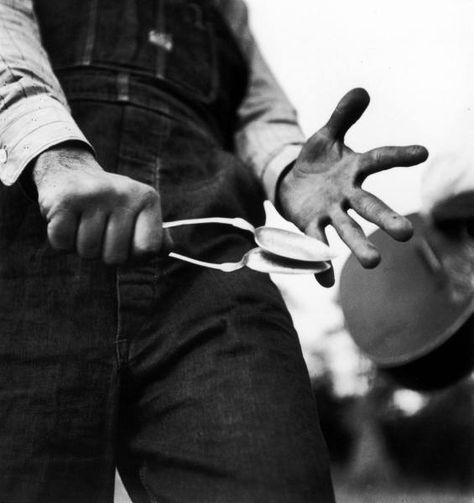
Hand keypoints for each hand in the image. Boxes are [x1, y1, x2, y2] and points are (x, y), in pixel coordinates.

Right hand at [33, 144, 163, 264]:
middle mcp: (123, 193)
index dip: (135, 258)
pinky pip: (62, 244)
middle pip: (116, 257)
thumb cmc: (109, 205)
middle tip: (99, 233)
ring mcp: (93, 195)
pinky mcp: (64, 200)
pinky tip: (66, 222)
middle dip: (104, 254)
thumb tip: (165, 250)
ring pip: (88, 252)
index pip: (148, 249)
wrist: (68, 171)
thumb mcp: (138, 213)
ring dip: (81, 248)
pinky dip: (62, 241)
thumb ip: (156, 236)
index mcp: (147, 198)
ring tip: (82, 225)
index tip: (127, 246)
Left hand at [278, 88, 428, 286]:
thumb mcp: (325, 135)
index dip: (398, 155)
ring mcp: (329, 212)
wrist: (293, 181)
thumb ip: (342, 117)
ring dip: (358, 246)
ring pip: (346, 230)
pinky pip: (315, 244)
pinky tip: (325, 282)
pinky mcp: (310, 225)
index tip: (423, 152)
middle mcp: (347, 194)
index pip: (378, 159)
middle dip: (385, 219)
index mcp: (354, 168)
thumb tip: (361, 90)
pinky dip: (319, 263)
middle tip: (406, 234)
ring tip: (372, 263)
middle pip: (369, 206)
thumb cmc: (317, 159)